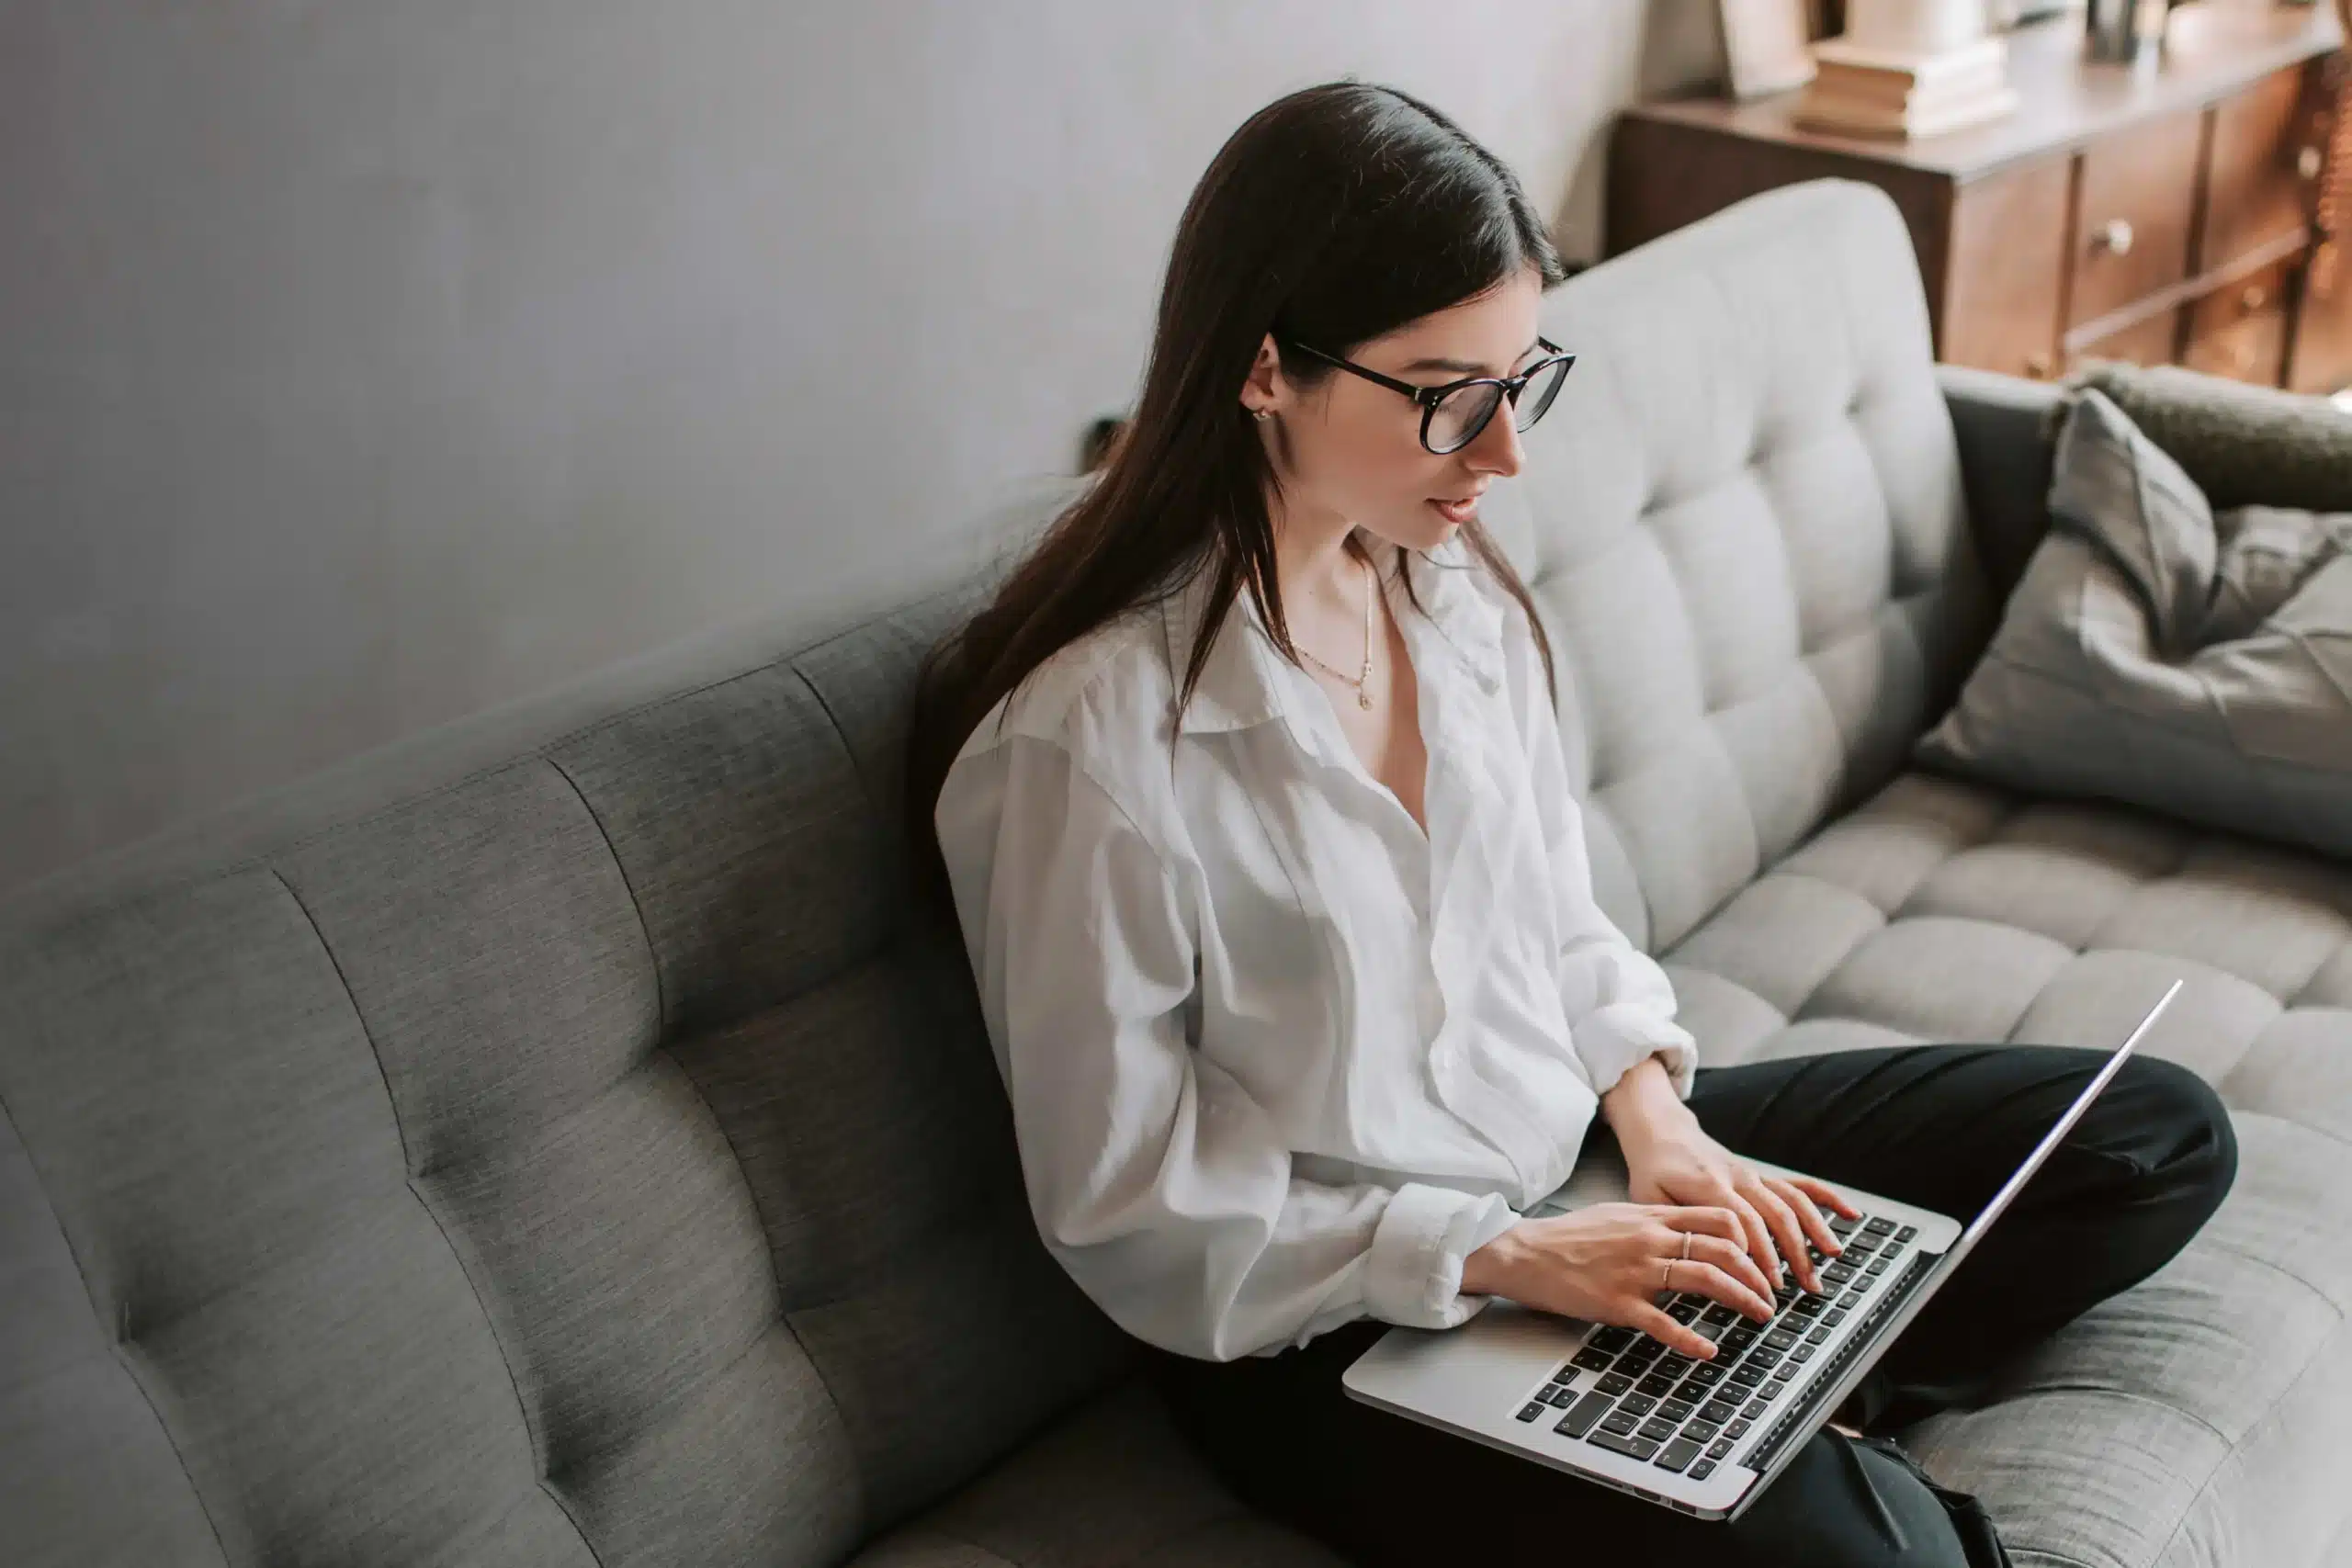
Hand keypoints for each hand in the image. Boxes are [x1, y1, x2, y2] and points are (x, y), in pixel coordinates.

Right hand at [1459, 1203, 1778, 1359]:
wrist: (1526, 1252)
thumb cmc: (1569, 1237)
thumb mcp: (1618, 1216)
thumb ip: (1656, 1222)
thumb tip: (1691, 1231)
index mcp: (1651, 1217)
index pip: (1719, 1218)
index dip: (1753, 1239)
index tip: (1765, 1259)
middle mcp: (1650, 1239)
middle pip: (1723, 1249)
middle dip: (1758, 1274)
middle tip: (1771, 1295)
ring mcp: (1636, 1271)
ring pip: (1705, 1278)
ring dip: (1742, 1298)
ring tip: (1759, 1314)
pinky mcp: (1619, 1303)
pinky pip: (1664, 1323)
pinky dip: (1692, 1340)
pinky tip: (1708, 1351)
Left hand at [1612, 1101, 1858, 1296]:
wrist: (1662, 1134)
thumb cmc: (1652, 1173)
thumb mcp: (1648, 1198)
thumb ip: (1672, 1224)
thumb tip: (1694, 1255)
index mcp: (1709, 1185)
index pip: (1742, 1223)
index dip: (1757, 1255)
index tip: (1766, 1285)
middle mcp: (1738, 1178)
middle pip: (1775, 1215)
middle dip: (1793, 1252)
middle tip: (1805, 1287)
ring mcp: (1754, 1176)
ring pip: (1792, 1202)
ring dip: (1815, 1231)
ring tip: (1830, 1260)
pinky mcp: (1762, 1176)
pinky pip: (1799, 1185)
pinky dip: (1826, 1198)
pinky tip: (1850, 1214)